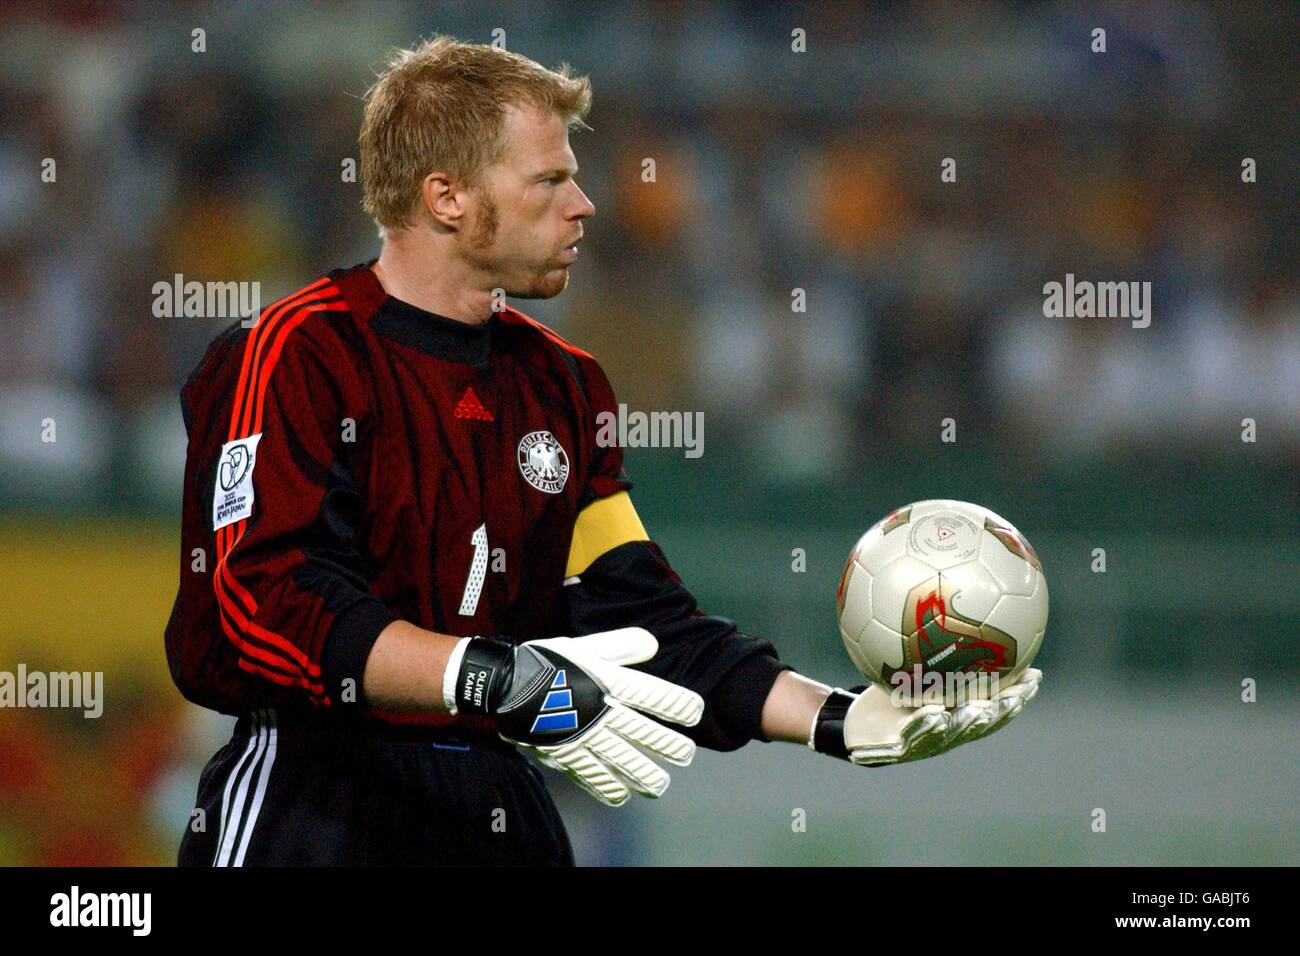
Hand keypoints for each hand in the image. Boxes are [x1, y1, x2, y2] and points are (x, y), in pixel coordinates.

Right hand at [449, 627, 703, 805]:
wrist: (504, 683)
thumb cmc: (548, 660)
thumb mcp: (586, 645)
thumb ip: (621, 645)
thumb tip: (653, 644)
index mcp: (608, 681)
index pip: (654, 695)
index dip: (678, 705)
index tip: (695, 713)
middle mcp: (601, 711)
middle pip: (644, 733)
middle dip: (669, 746)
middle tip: (686, 755)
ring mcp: (584, 736)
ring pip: (622, 761)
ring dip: (645, 774)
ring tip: (660, 784)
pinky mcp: (565, 753)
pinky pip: (592, 775)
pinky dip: (608, 787)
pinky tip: (622, 795)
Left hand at [810, 668, 1041, 765]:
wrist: (855, 725)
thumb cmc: (888, 693)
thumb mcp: (908, 668)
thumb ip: (930, 645)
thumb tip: (946, 601)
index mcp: (954, 715)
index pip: (993, 705)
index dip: (1016, 695)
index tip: (1035, 676)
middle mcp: (945, 732)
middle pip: (980, 724)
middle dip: (1001, 711)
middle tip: (1017, 695)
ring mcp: (923, 743)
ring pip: (951, 734)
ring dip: (968, 723)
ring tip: (980, 709)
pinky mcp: (897, 749)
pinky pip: (912, 737)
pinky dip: (924, 726)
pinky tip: (935, 713)